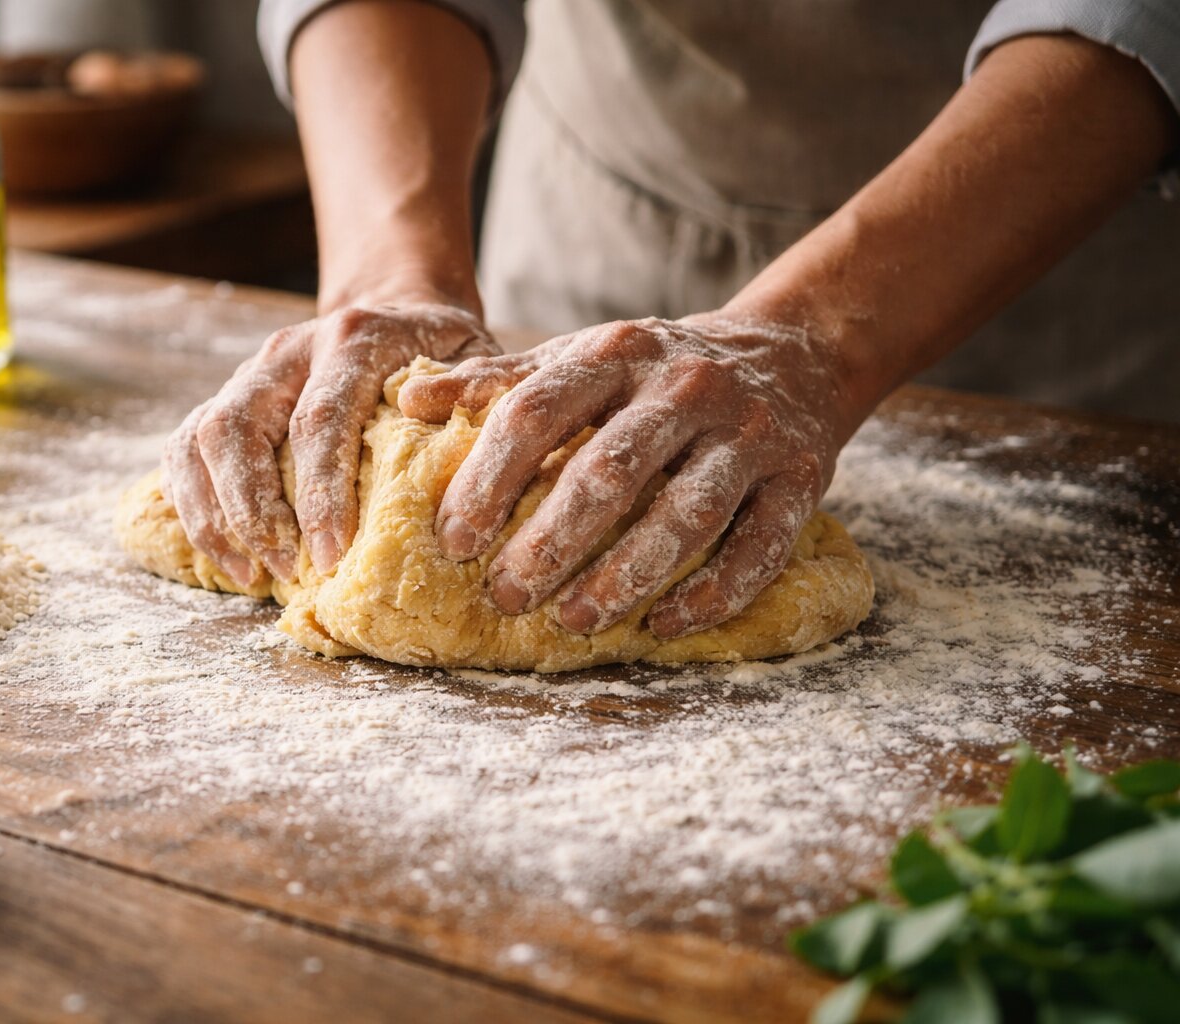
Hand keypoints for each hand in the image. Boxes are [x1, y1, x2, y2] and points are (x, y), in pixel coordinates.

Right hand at [164, 302, 495, 583]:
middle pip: (239, 427)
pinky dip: (197, 508)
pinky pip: (186, 452)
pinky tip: (231, 557)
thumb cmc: (443, 354)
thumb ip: (472, 402)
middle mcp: (290, 350)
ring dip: (217, 515)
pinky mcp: (229, 398)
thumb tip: (465, 468)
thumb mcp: (477, 361)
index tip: (331, 555)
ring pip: (200, 438)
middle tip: (286, 570)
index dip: (320, 491)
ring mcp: (251, 373)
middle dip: (253, 510)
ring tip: (252, 574)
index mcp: (352, 338)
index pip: (321, 417)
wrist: (399, 308)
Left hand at [397, 315, 853, 638]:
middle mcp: (685, 388)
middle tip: (505, 595)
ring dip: (625, 575)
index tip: (454, 538)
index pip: (539, 410)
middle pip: (609, 471)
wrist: (795, 351)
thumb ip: (500, 382)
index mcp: (618, 353)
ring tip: (573, 621)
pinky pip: (758, 547)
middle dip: (551, 540)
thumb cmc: (659, 371)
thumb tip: (411, 401)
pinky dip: (713, 593)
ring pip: (685, 515)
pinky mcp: (800, 480)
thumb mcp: (584, 357)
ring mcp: (747, 435)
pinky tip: (662, 626)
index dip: (490, 477)